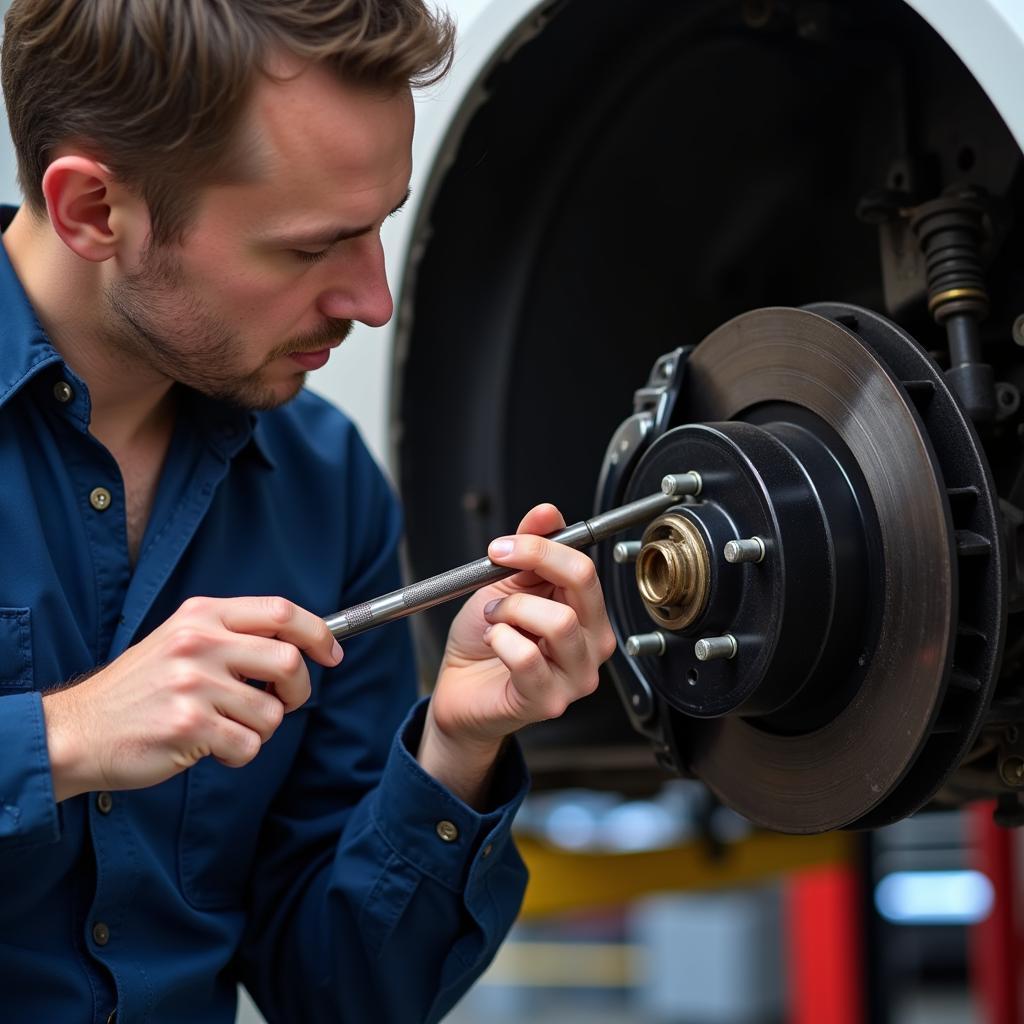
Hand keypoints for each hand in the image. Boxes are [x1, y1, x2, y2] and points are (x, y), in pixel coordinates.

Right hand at [41, 596, 341, 801]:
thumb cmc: (140, 689)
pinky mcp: (187, 726)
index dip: (318, 633)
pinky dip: (238, 755)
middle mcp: (199, 643)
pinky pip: (248, 746)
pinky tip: (208, 748)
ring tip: (225, 727)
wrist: (76, 731)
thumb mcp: (182, 640)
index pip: (281, 611)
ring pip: (271, 713)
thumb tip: (301, 645)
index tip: (331, 654)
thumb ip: (235, 635)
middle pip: (288, 661)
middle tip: (281, 703)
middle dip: (298, 691)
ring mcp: (193, 684)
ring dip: (259, 730)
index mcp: (202, 615)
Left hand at [419, 503, 615, 805]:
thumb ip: (530, 547)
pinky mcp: (549, 701)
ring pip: (558, 621)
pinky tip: (493, 643)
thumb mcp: (504, 583)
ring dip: (511, 610)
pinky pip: (527, 657)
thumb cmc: (486, 641)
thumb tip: (547, 513)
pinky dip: (500, 640)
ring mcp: (576, 676)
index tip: (503, 546)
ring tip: (495, 619)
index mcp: (587, 612)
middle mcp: (592, 644)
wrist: (460, 688)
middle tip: (496, 567)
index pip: (583, 566)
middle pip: (582, 583)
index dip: (540, 546)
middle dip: (530, 564)